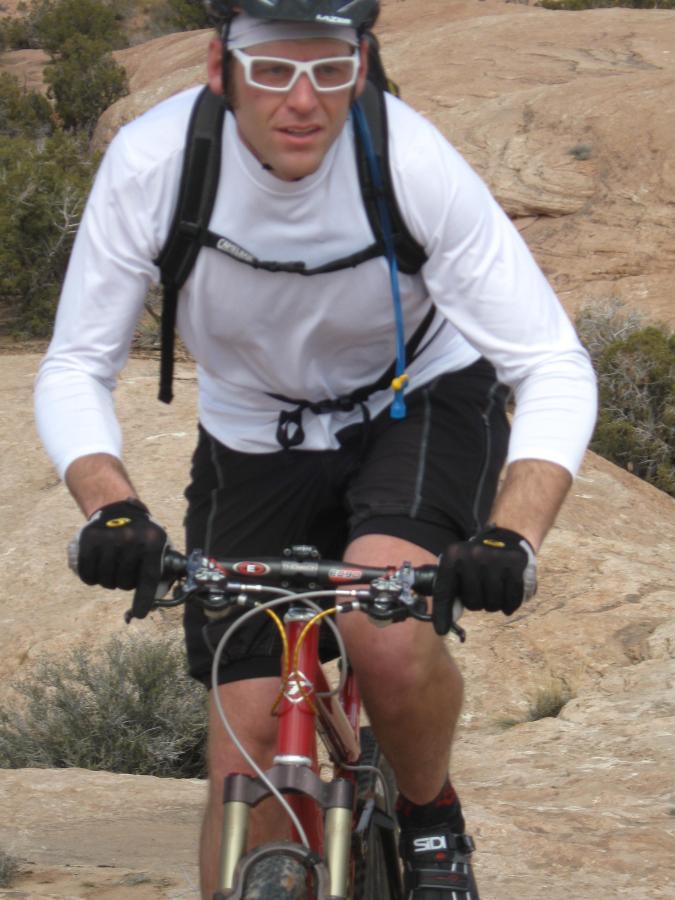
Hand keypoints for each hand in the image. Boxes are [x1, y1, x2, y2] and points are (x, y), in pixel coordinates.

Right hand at [69, 498, 167, 619]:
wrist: (117, 507)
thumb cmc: (142, 534)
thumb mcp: (159, 544)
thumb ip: (162, 570)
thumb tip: (157, 599)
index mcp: (153, 541)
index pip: (148, 578)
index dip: (143, 599)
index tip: (139, 614)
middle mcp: (131, 538)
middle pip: (125, 583)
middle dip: (125, 583)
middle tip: (125, 570)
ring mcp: (108, 538)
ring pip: (106, 581)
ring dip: (108, 581)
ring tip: (112, 567)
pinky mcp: (88, 539)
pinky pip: (87, 574)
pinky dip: (91, 578)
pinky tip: (96, 568)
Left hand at [432, 525, 536, 633]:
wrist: (505, 538)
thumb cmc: (476, 562)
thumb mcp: (457, 570)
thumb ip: (449, 594)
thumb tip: (442, 626)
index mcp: (452, 555)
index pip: (444, 591)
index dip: (442, 613)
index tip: (441, 630)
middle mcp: (472, 554)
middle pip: (473, 602)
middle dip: (477, 603)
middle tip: (481, 593)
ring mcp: (495, 558)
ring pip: (493, 603)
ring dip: (494, 604)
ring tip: (493, 592)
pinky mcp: (515, 563)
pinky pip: (512, 598)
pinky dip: (510, 604)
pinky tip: (508, 598)